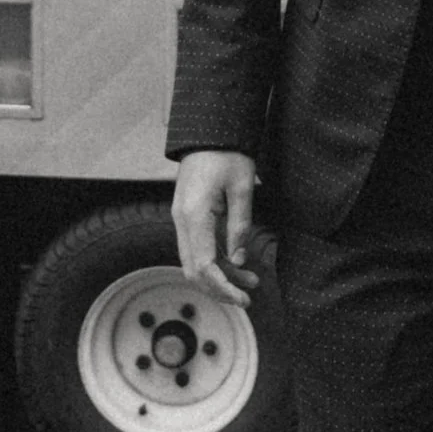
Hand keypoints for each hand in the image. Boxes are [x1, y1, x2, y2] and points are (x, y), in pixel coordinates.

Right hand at [172, 150, 260, 307]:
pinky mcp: (186, 216)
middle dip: (220, 289)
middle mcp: (181, 220)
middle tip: (247, 298)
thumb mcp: (243, 188)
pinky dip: (216, 261)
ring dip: (220, 276)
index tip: (245, 299)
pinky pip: (197, 247)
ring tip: (251, 282)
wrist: (208, 132)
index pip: (204, 266)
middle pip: (194, 270)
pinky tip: (239, 263)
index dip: (223, 288)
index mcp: (194, 215)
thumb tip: (240, 260)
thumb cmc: (228, 155)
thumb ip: (240, 226)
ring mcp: (181, 218)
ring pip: (195, 261)